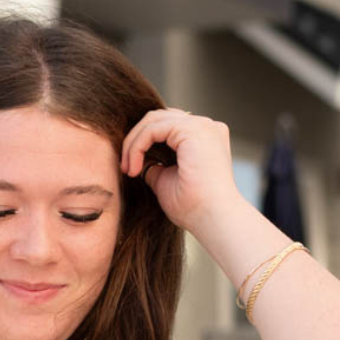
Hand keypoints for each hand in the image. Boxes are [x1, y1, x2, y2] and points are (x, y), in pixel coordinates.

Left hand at [120, 108, 239, 236]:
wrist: (214, 220)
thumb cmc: (195, 209)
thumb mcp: (168, 183)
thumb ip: (156, 167)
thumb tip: (141, 162)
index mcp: (204, 139)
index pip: (167, 127)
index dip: (144, 144)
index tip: (130, 170)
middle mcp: (206, 127)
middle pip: (160, 119)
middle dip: (136, 140)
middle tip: (124, 168)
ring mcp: (201, 125)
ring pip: (154, 120)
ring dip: (134, 143)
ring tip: (127, 169)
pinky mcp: (193, 129)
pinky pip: (154, 128)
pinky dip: (138, 145)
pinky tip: (133, 168)